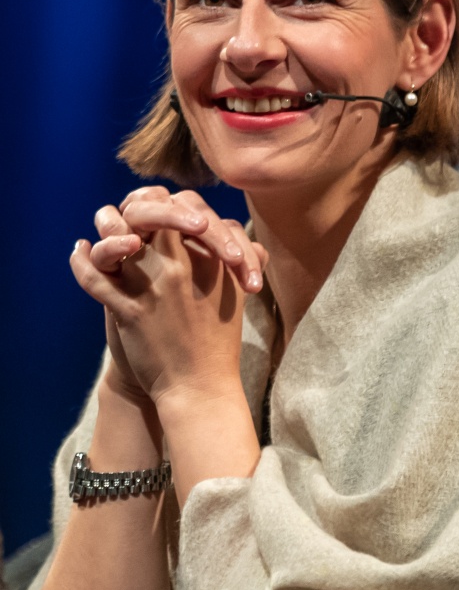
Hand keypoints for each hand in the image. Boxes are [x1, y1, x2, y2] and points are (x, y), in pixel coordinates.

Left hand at [71, 188, 267, 403]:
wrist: (200, 387)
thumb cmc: (219, 342)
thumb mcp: (234, 296)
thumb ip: (238, 262)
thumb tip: (248, 239)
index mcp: (209, 259)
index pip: (186, 207)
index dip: (169, 203)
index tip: (161, 208)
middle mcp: (180, 266)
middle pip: (151, 211)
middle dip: (137, 205)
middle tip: (130, 209)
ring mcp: (153, 287)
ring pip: (118, 237)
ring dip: (105, 225)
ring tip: (102, 222)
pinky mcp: (129, 310)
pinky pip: (95, 277)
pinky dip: (81, 262)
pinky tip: (79, 250)